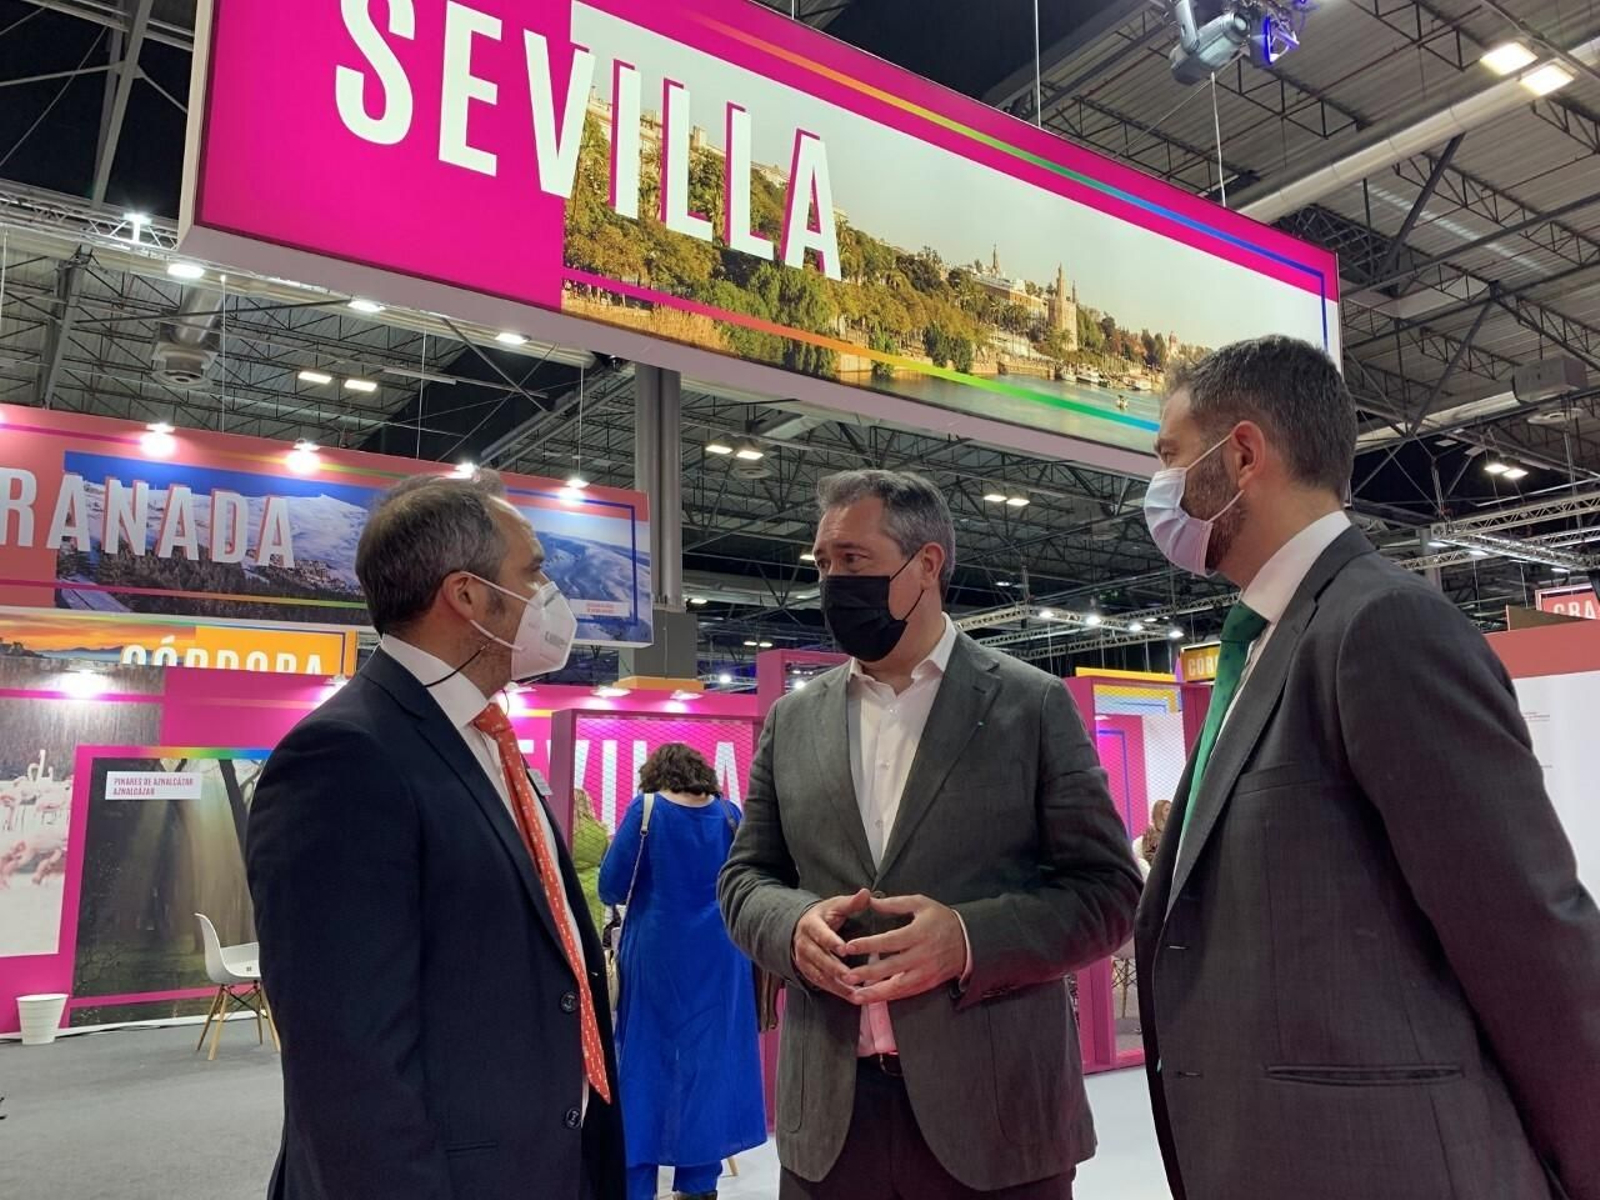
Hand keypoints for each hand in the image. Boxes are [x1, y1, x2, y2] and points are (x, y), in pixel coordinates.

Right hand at [792, 889, 872, 999]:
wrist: (802, 927)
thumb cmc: (825, 915)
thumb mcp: (836, 905)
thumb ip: (852, 902)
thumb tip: (866, 893)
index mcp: (811, 924)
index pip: (821, 934)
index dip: (832, 942)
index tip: (845, 949)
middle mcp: (804, 943)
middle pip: (819, 958)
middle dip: (835, 969)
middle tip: (851, 976)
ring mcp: (804, 960)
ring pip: (820, 974)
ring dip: (837, 985)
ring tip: (855, 992)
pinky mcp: (808, 972)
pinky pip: (822, 984)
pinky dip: (837, 992)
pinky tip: (852, 997)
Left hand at [840, 894, 966, 1004]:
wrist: (969, 941)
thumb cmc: (942, 919)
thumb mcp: (921, 904)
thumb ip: (894, 904)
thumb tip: (870, 902)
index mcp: (919, 933)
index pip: (889, 941)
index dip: (868, 945)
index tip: (849, 947)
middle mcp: (922, 955)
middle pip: (891, 967)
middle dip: (866, 973)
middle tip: (845, 975)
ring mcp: (925, 972)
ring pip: (898, 986)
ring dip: (875, 992)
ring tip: (855, 995)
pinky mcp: (927, 984)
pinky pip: (906, 993)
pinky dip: (888, 997)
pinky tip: (873, 998)